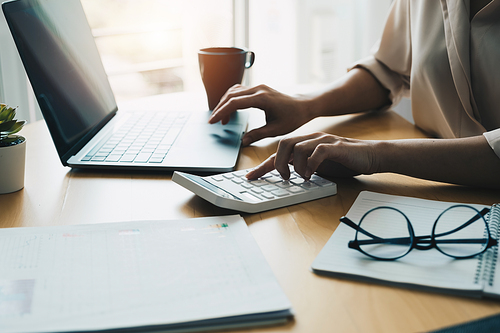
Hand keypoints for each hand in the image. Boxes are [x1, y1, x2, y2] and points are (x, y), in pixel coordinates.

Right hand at [208, 84, 312, 145]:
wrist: (303, 106)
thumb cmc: (292, 117)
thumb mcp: (276, 130)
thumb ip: (258, 135)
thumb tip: (242, 142)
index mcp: (262, 99)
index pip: (235, 103)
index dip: (221, 112)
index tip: (213, 121)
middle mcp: (258, 90)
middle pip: (231, 95)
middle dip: (220, 108)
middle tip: (213, 122)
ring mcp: (258, 87)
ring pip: (234, 91)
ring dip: (225, 103)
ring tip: (222, 119)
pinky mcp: (258, 89)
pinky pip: (239, 91)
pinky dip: (231, 99)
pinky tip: (230, 110)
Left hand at [246, 132, 377, 179]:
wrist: (371, 155)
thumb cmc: (345, 161)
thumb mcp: (319, 166)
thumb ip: (304, 167)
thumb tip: (288, 177)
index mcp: (305, 144)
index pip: (279, 153)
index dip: (263, 165)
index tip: (250, 177)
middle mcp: (311, 139)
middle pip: (283, 144)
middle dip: (278, 162)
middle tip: (284, 177)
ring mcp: (323, 141)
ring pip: (297, 147)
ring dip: (295, 165)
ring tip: (302, 177)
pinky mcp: (335, 146)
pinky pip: (317, 151)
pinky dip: (311, 164)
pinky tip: (313, 173)